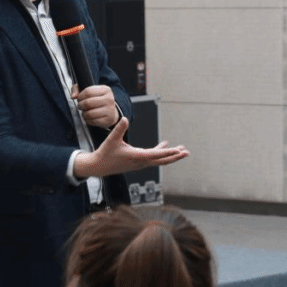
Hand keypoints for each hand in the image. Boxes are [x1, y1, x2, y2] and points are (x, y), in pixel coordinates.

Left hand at [73, 85, 119, 127]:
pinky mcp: (108, 120)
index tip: (80, 99)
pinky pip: (92, 121)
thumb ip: (77, 89)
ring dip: (83, 114)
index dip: (80, 96)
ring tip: (85, 112)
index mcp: (105, 89)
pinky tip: (89, 118)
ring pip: (89, 114)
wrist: (111, 112)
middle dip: (80, 105)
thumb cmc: (97, 100)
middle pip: (88, 103)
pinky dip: (87, 121)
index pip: (88, 92)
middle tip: (80, 106)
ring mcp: (110, 110)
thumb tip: (73, 96)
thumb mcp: (89, 91)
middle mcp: (109, 99)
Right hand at [73, 117, 188, 178]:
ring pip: (159, 160)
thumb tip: (125, 119)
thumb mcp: (112, 139)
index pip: (156, 155)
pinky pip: (153, 158)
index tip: (179, 151)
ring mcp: (140, 163)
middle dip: (175, 156)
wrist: (99, 167)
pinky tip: (164, 144)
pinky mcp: (138, 162)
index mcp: (136, 156)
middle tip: (187, 152)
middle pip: (162, 160)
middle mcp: (141, 162)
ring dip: (170, 155)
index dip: (168, 152)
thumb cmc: (105, 153)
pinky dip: (160, 152)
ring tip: (182, 150)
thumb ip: (119, 129)